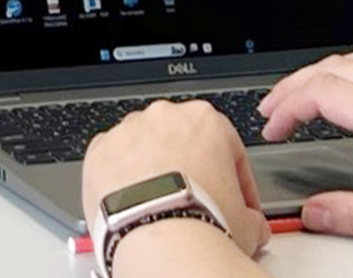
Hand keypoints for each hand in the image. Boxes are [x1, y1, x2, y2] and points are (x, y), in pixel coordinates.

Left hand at [80, 101, 270, 267]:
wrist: (159, 236)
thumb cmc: (201, 220)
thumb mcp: (247, 222)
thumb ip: (252, 216)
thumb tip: (254, 226)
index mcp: (206, 120)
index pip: (228, 148)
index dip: (236, 181)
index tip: (236, 202)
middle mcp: (164, 117)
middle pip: (181, 142)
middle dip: (190, 170)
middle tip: (196, 203)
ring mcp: (128, 131)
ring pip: (143, 147)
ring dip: (152, 170)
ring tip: (161, 206)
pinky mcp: (98, 151)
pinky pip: (112, 161)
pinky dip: (121, 179)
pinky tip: (134, 203)